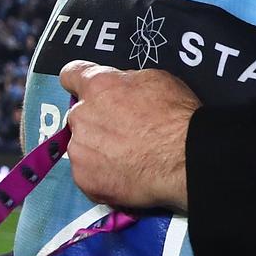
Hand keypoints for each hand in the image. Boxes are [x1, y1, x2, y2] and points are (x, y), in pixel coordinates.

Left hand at [58, 60, 199, 210]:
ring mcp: (80, 150)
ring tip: (129, 158)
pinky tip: (126, 176)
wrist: (185, 159)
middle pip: (79, 116)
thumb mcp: (156, 80)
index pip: (71, 75)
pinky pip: (89, 175)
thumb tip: (121, 89)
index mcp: (98, 86)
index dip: (79, 83)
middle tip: (124, 132)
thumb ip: (126, 83)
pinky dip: (104, 176)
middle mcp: (81, 116)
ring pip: (83, 147)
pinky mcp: (85, 179)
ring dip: (99, 150)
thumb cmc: (176, 117)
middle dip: (97, 122)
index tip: (87, 91)